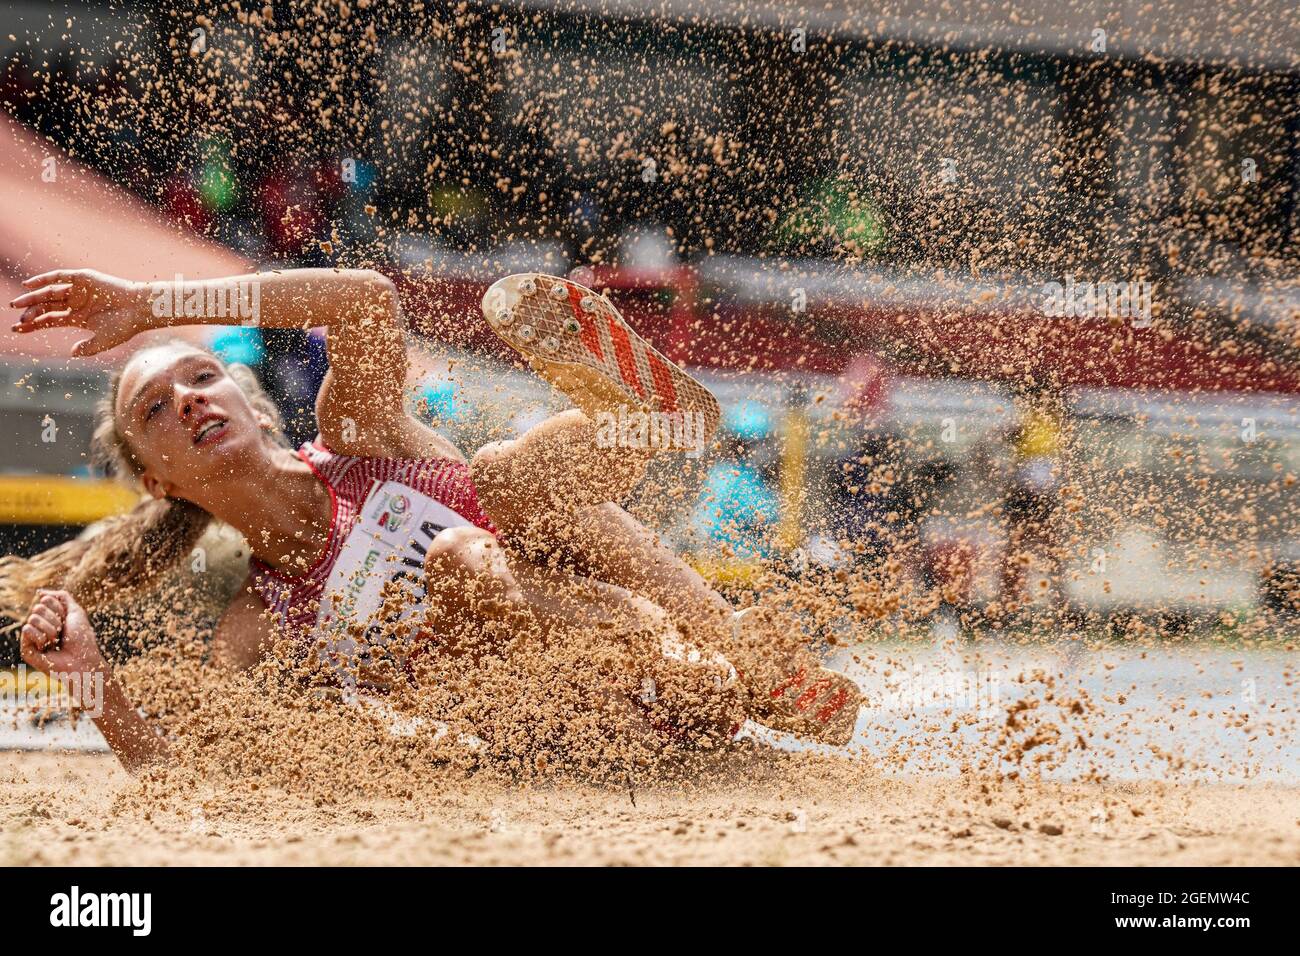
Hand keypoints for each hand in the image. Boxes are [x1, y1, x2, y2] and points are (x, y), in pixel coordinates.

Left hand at [9, 269, 146, 355]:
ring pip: (50, 292)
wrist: (141, 309)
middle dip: (30, 312)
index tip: (15, 329)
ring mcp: (79, 290)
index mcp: (78, 318)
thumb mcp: (104, 341)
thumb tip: (72, 352)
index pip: (49, 320)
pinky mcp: (84, 278)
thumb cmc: (125, 326)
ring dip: (33, 297)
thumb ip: (87, 348)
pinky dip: (44, 279)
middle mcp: (75, 303)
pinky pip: (59, 276)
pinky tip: (29, 284)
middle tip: (18, 318)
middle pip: (46, 306)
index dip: (32, 324)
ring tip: (18, 304)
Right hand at [20, 589, 108, 677]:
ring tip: (55, 641)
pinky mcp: (26, 649)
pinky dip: (40, 636)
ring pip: (32, 618)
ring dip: (50, 629)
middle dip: (54, 619)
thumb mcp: (76, 612)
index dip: (59, 608)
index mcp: (50, 617)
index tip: (67, 620)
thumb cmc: (82, 638)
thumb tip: (41, 592)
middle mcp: (39, 627)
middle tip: (61, 632)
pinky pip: (26, 629)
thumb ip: (62, 597)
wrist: (83, 660)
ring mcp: (32, 638)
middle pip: (38, 608)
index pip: (45, 600)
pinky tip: (46, 647)